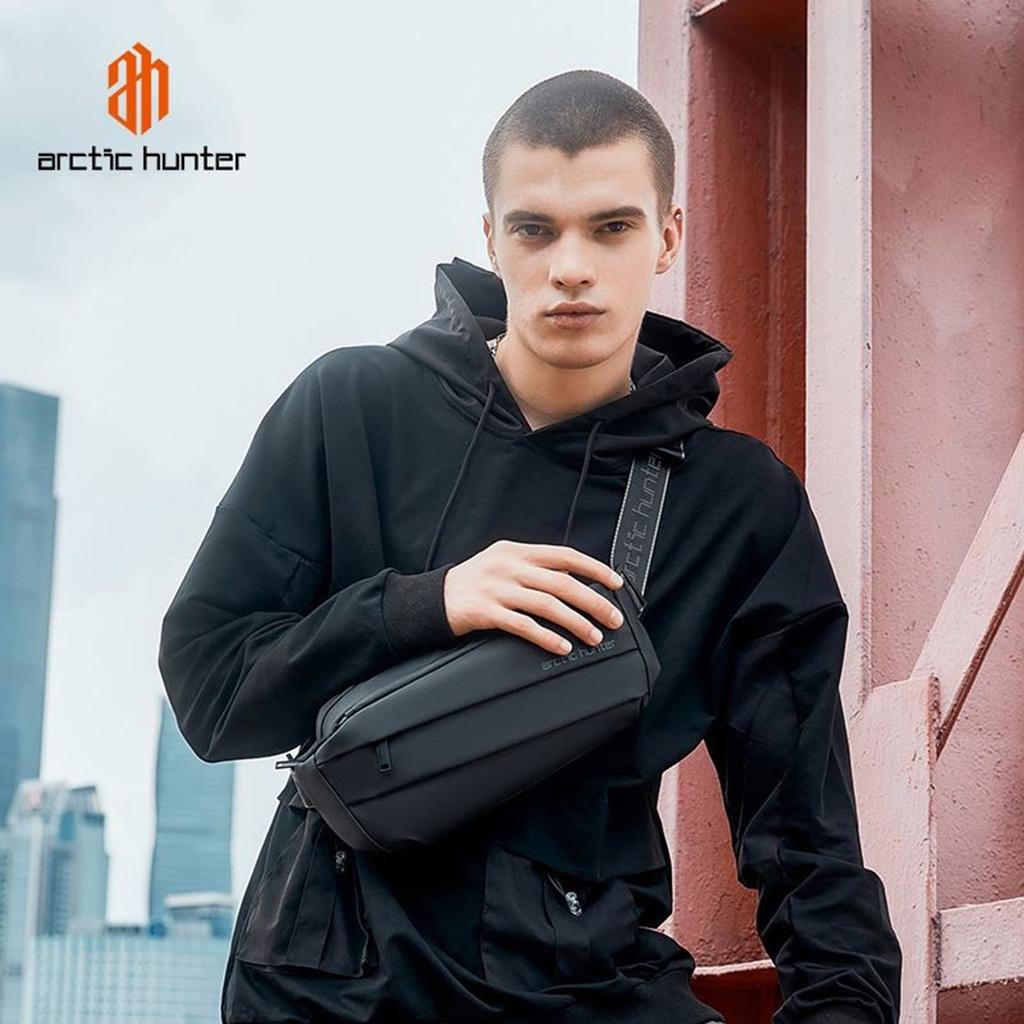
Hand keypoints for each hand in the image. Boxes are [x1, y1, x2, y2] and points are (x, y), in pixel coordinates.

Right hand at [442, 540, 625, 655]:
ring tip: (593, 636)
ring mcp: (498, 589)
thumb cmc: (474, 583)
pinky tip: (562, 646)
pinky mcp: (486, 611)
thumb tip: (574, 582)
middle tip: (613, 618)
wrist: (434, 598)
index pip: (565, 556)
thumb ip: (535, 569)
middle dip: (594, 601)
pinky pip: (523, 625)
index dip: (594, 568)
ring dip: (576, 622)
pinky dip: (547, 636)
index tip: (616, 582)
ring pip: (547, 604)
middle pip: (562, 583)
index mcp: (518, 551)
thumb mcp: (503, 564)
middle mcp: (509, 566)